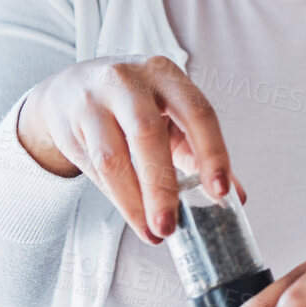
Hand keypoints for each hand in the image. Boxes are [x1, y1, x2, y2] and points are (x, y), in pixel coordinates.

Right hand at [16, 55, 241, 244]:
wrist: (69, 89)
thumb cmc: (134, 106)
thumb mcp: (170, 117)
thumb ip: (200, 154)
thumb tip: (236, 197)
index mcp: (167, 75)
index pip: (198, 113)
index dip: (212, 152)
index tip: (219, 192)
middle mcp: (129, 80)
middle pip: (148, 134)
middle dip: (162, 187)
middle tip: (170, 226)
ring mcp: (94, 98)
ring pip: (113, 157)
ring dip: (134, 202)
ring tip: (152, 231)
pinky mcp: (69, 122)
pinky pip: (93, 167)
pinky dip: (116, 196)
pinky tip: (132, 214)